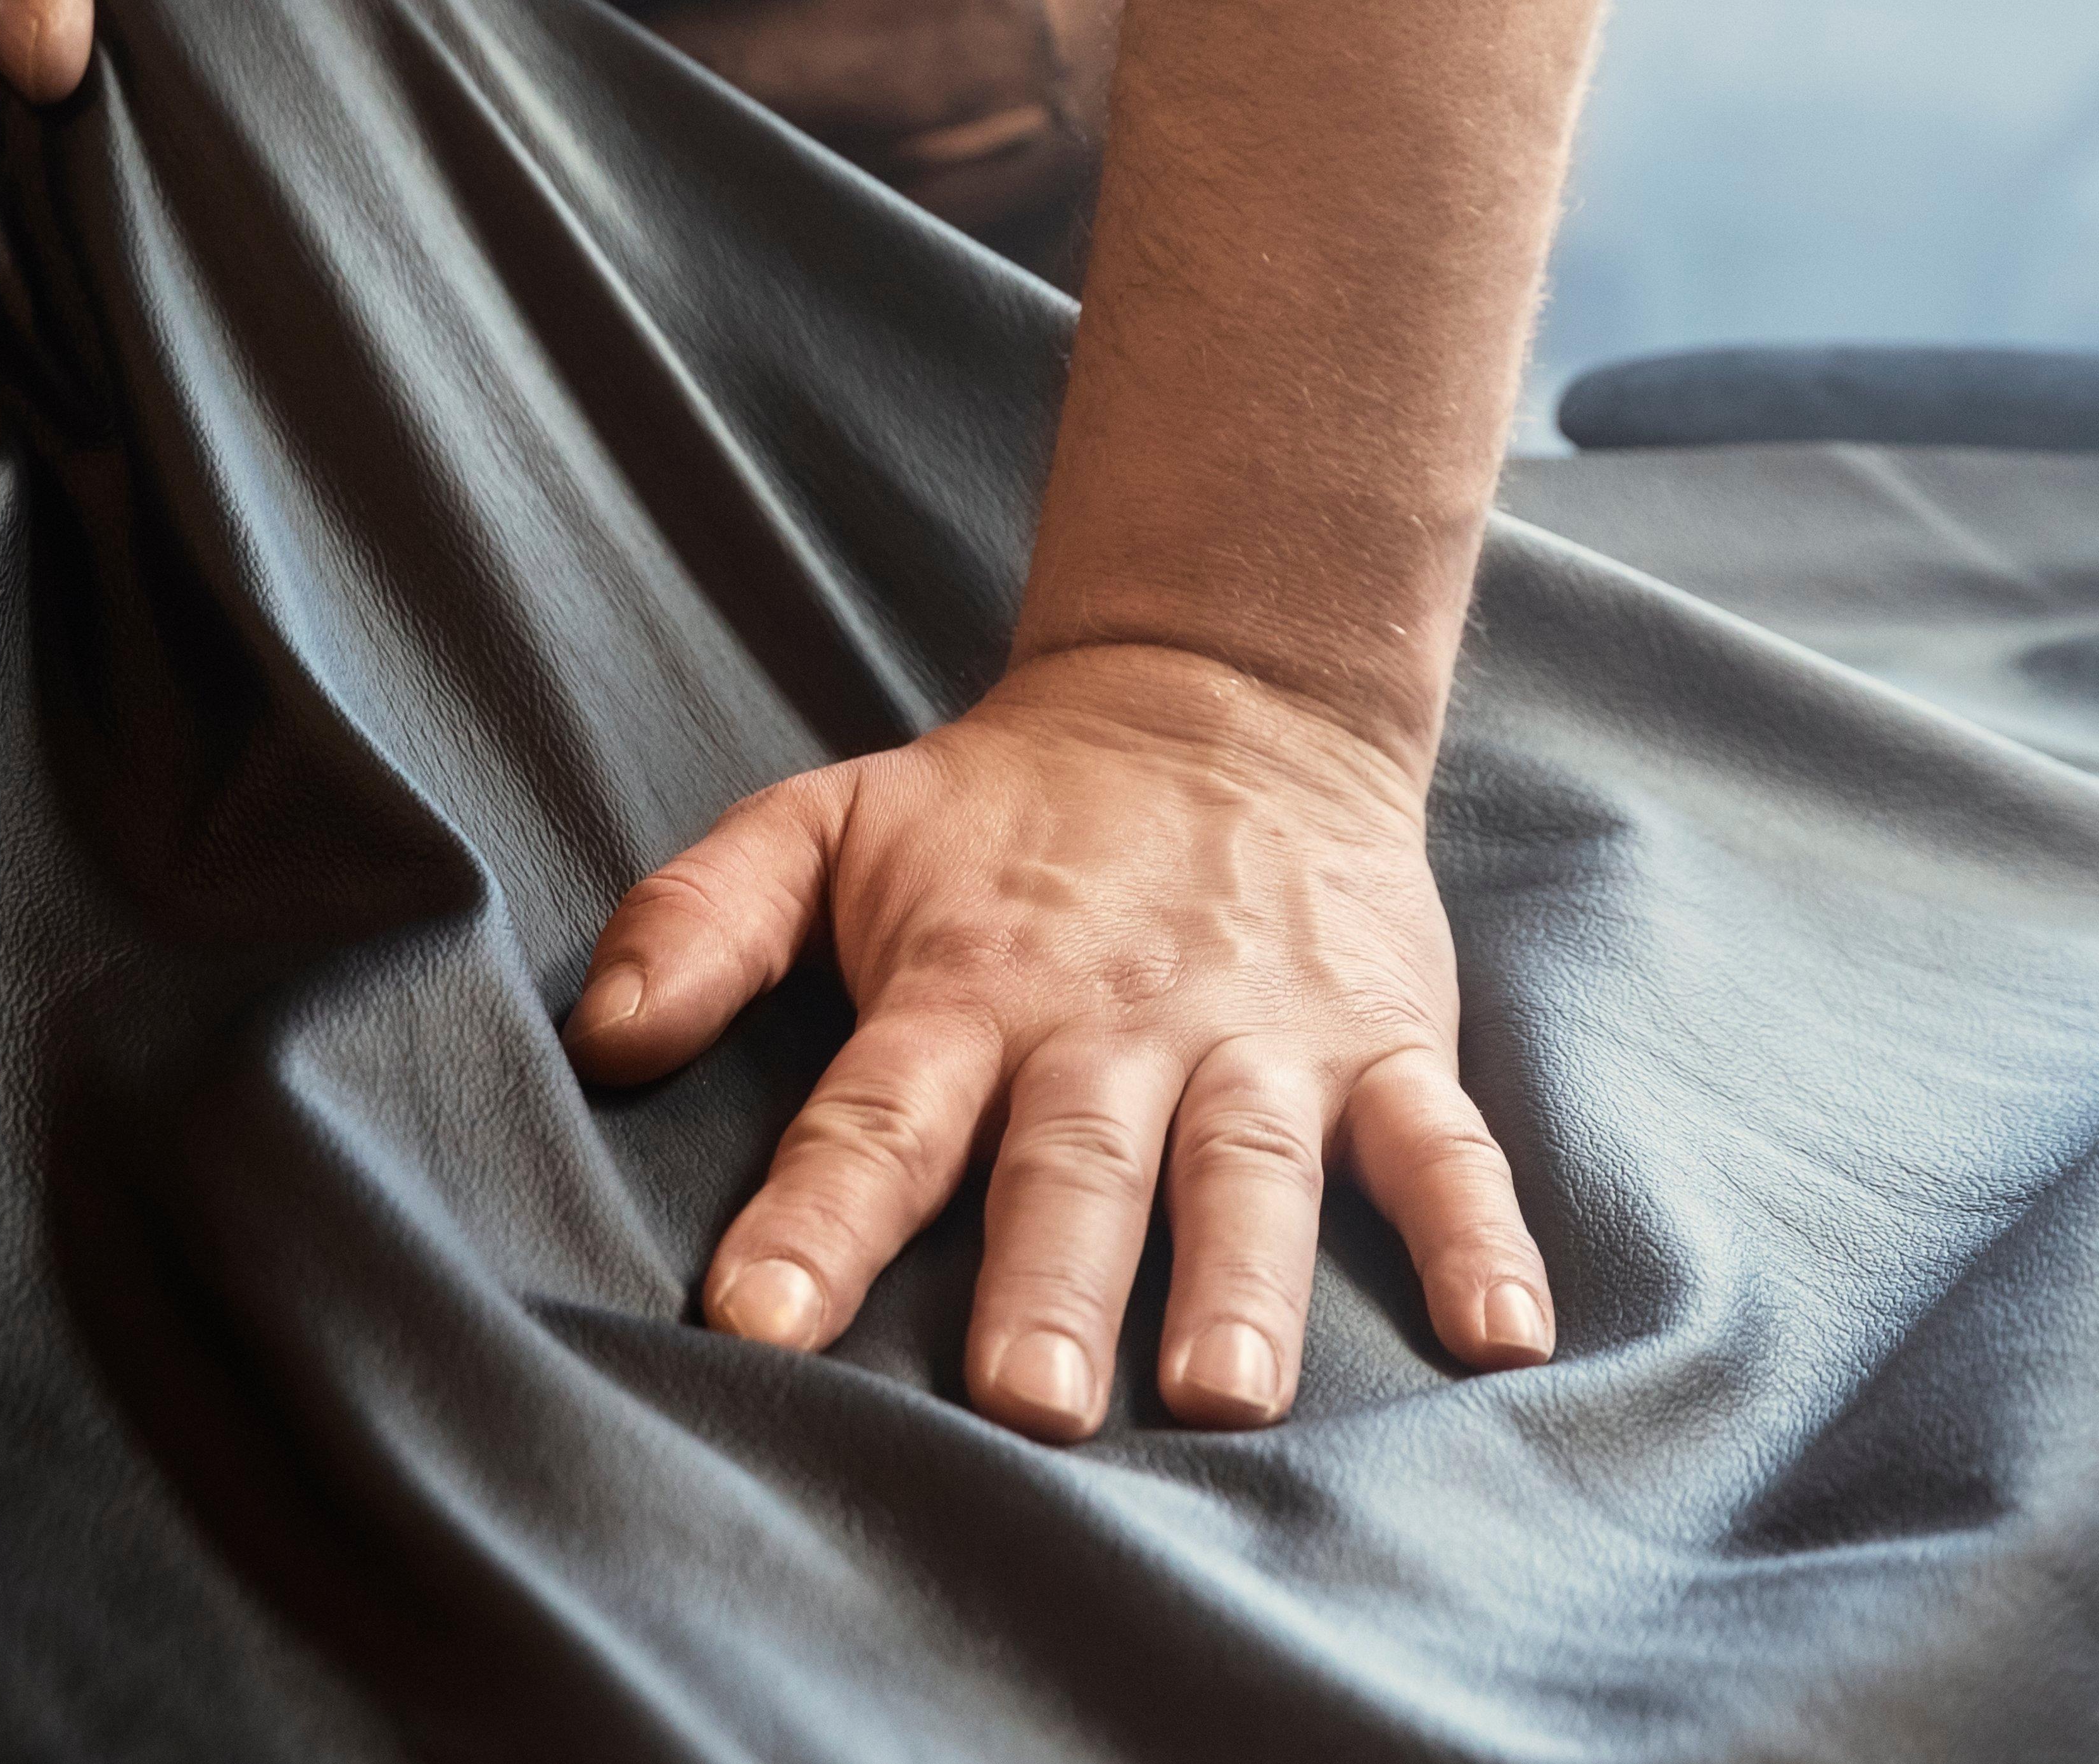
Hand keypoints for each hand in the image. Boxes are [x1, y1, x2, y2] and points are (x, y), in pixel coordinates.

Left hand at [566, 643, 1553, 1440]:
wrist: (1221, 696)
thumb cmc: (1001, 812)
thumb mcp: (825, 821)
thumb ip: (700, 918)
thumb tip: (599, 1035)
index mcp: (968, 987)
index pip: (876, 1115)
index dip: (813, 1220)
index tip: (756, 1326)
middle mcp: (1111, 1020)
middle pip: (1070, 1163)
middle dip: (1045, 1282)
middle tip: (1024, 1403)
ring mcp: (1256, 1029)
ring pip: (1245, 1162)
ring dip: (1237, 1277)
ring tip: (1223, 1392)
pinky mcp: (1381, 1035)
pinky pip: (1442, 1143)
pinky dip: (1477, 1235)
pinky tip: (1500, 1338)